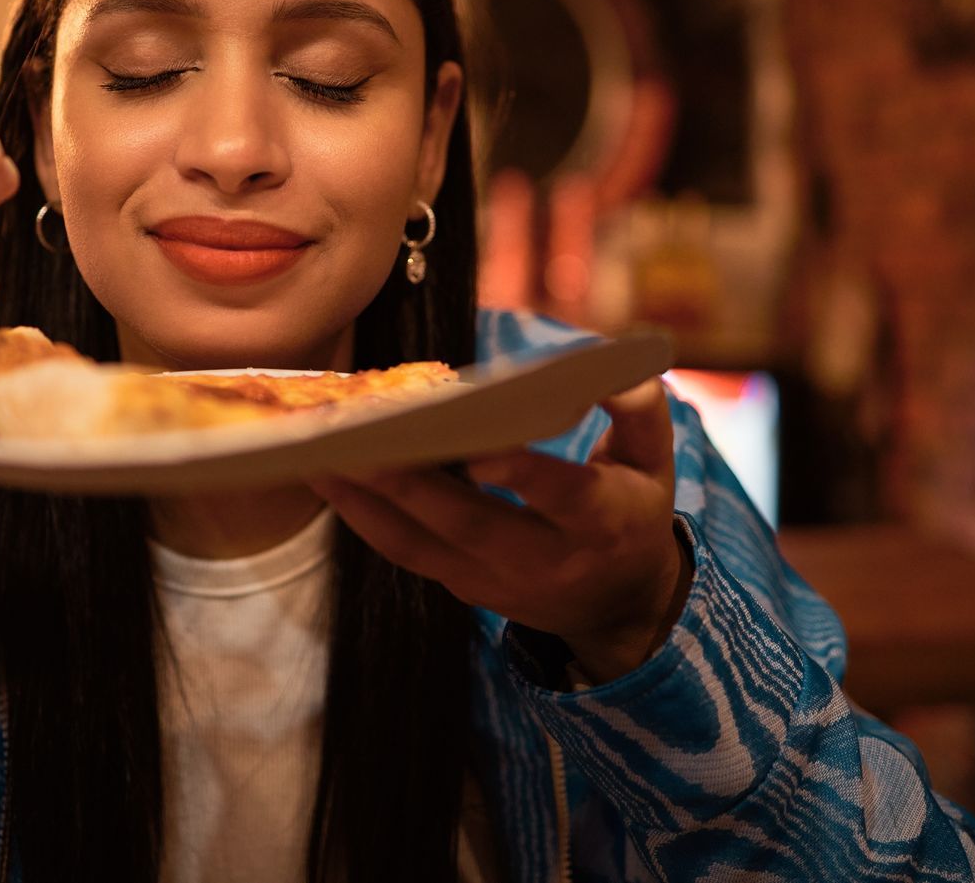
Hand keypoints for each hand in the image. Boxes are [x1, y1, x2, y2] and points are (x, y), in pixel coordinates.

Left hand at [310, 378, 690, 683]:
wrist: (621, 606)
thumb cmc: (634, 509)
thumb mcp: (656, 461)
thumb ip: (638, 410)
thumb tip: (609, 368)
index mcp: (602, 520)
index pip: (563, 497)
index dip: (524, 475)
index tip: (482, 449)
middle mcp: (546, 559)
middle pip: (471, 523)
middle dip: (413, 486)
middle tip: (360, 442)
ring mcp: (498, 581)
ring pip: (423, 544)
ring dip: (367, 501)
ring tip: (318, 454)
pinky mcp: (463, 587)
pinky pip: (405, 553)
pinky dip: (363, 516)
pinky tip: (326, 475)